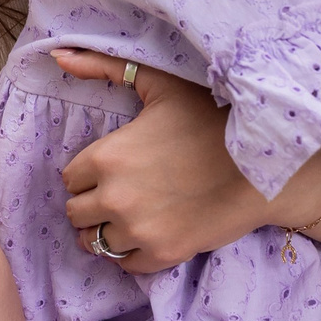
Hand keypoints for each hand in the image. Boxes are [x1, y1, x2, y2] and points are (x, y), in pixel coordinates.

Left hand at [56, 49, 270, 273]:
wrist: (262, 165)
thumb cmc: (211, 118)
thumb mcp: (159, 84)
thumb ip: (104, 67)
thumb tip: (58, 55)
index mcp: (106, 157)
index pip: (69, 179)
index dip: (86, 175)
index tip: (106, 172)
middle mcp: (115, 197)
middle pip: (76, 214)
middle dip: (91, 204)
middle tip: (115, 195)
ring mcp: (139, 230)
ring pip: (94, 243)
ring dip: (104, 231)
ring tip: (126, 218)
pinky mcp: (164, 254)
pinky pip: (125, 265)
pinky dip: (129, 253)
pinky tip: (144, 235)